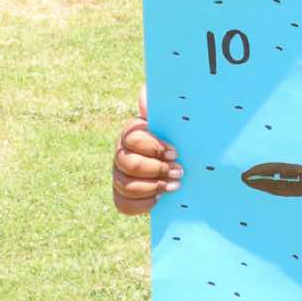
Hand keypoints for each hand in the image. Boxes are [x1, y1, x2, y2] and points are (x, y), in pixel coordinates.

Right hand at [112, 90, 180, 214]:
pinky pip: (122, 204)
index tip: (175, 151)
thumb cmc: (179, 137)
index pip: (132, 138)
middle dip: (155, 169)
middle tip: (179, 171)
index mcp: (133, 132)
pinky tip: (159, 199)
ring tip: (174, 186)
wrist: (182, 162)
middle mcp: (122, 153)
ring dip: (152, 187)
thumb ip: (161, 105)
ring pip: (124, 185)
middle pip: (127, 164)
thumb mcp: (175, 119)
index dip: (153, 146)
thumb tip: (145, 95)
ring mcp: (120, 175)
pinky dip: (141, 204)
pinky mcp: (123, 195)